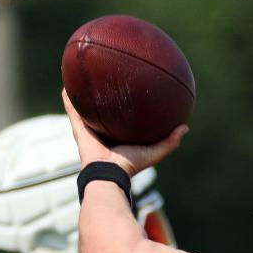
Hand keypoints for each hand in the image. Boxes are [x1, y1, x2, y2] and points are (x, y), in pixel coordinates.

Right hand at [61, 89, 186, 175]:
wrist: (109, 173)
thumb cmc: (130, 165)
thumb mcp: (154, 152)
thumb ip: (170, 141)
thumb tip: (185, 127)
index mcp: (118, 137)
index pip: (121, 121)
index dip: (124, 110)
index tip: (128, 96)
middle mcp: (102, 132)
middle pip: (102, 112)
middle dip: (103, 100)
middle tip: (106, 83)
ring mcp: (89, 130)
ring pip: (85, 109)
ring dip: (83, 96)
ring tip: (83, 79)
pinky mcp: (78, 129)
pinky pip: (73, 110)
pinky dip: (69, 99)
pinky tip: (67, 85)